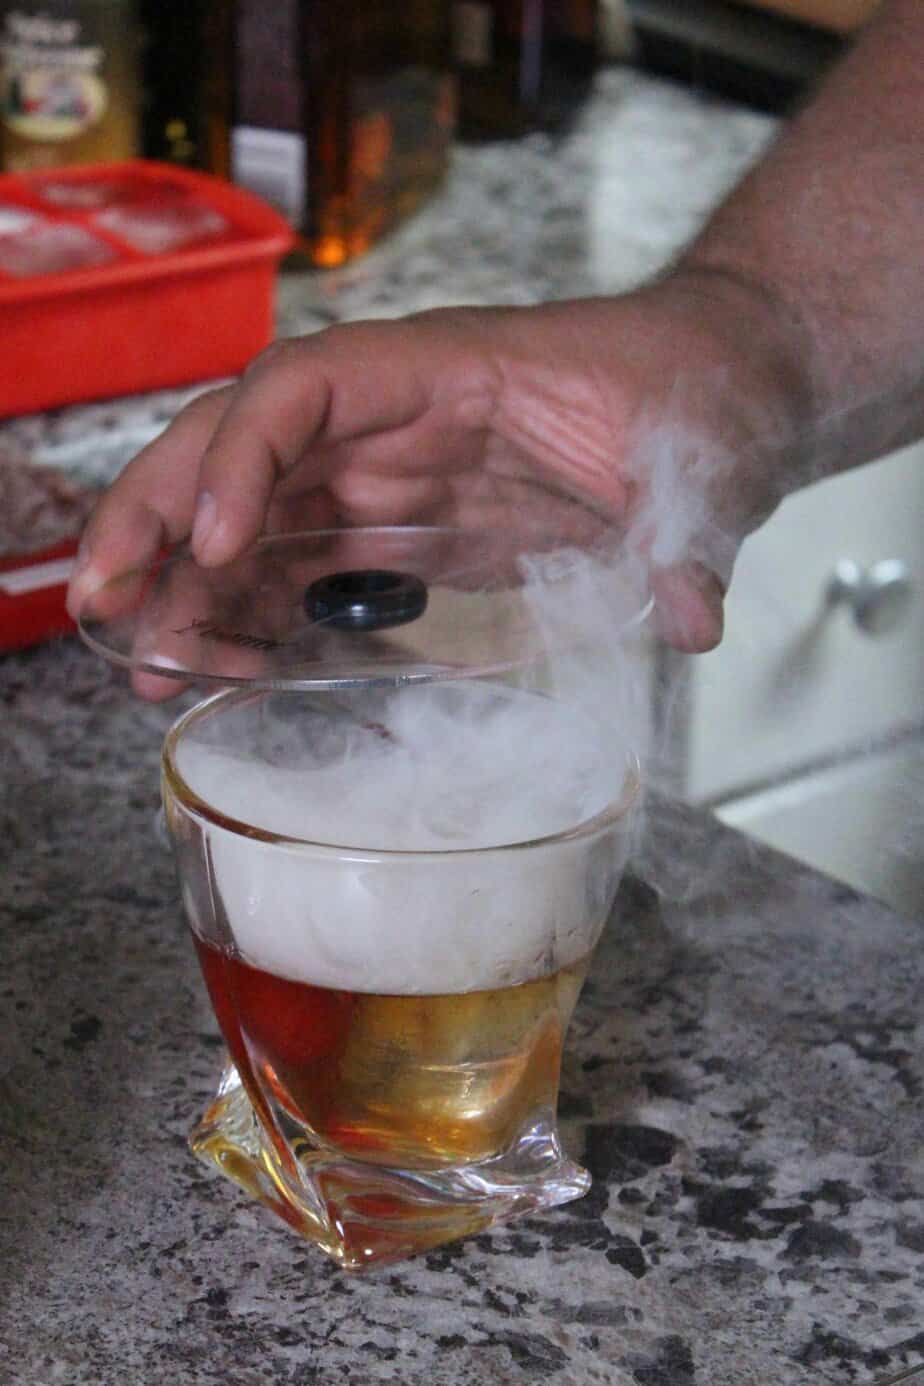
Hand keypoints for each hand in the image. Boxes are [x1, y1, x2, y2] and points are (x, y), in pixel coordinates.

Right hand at [68, 277, 809, 680]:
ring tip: (146, 667)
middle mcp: (393, 418)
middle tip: (104, 605)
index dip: (241, 457)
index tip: (213, 549)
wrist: (709, 397)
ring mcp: (390, 475)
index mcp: (444, 369)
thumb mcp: (706, 455)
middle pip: (237, 444)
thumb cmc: (693, 392)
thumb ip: (689, 533)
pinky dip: (251, 616)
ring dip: (186, 585)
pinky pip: (301, 567)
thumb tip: (691, 618)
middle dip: (158, 516)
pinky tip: (223, 671)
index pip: (303, 385)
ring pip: (252, 514)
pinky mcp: (403, 531)